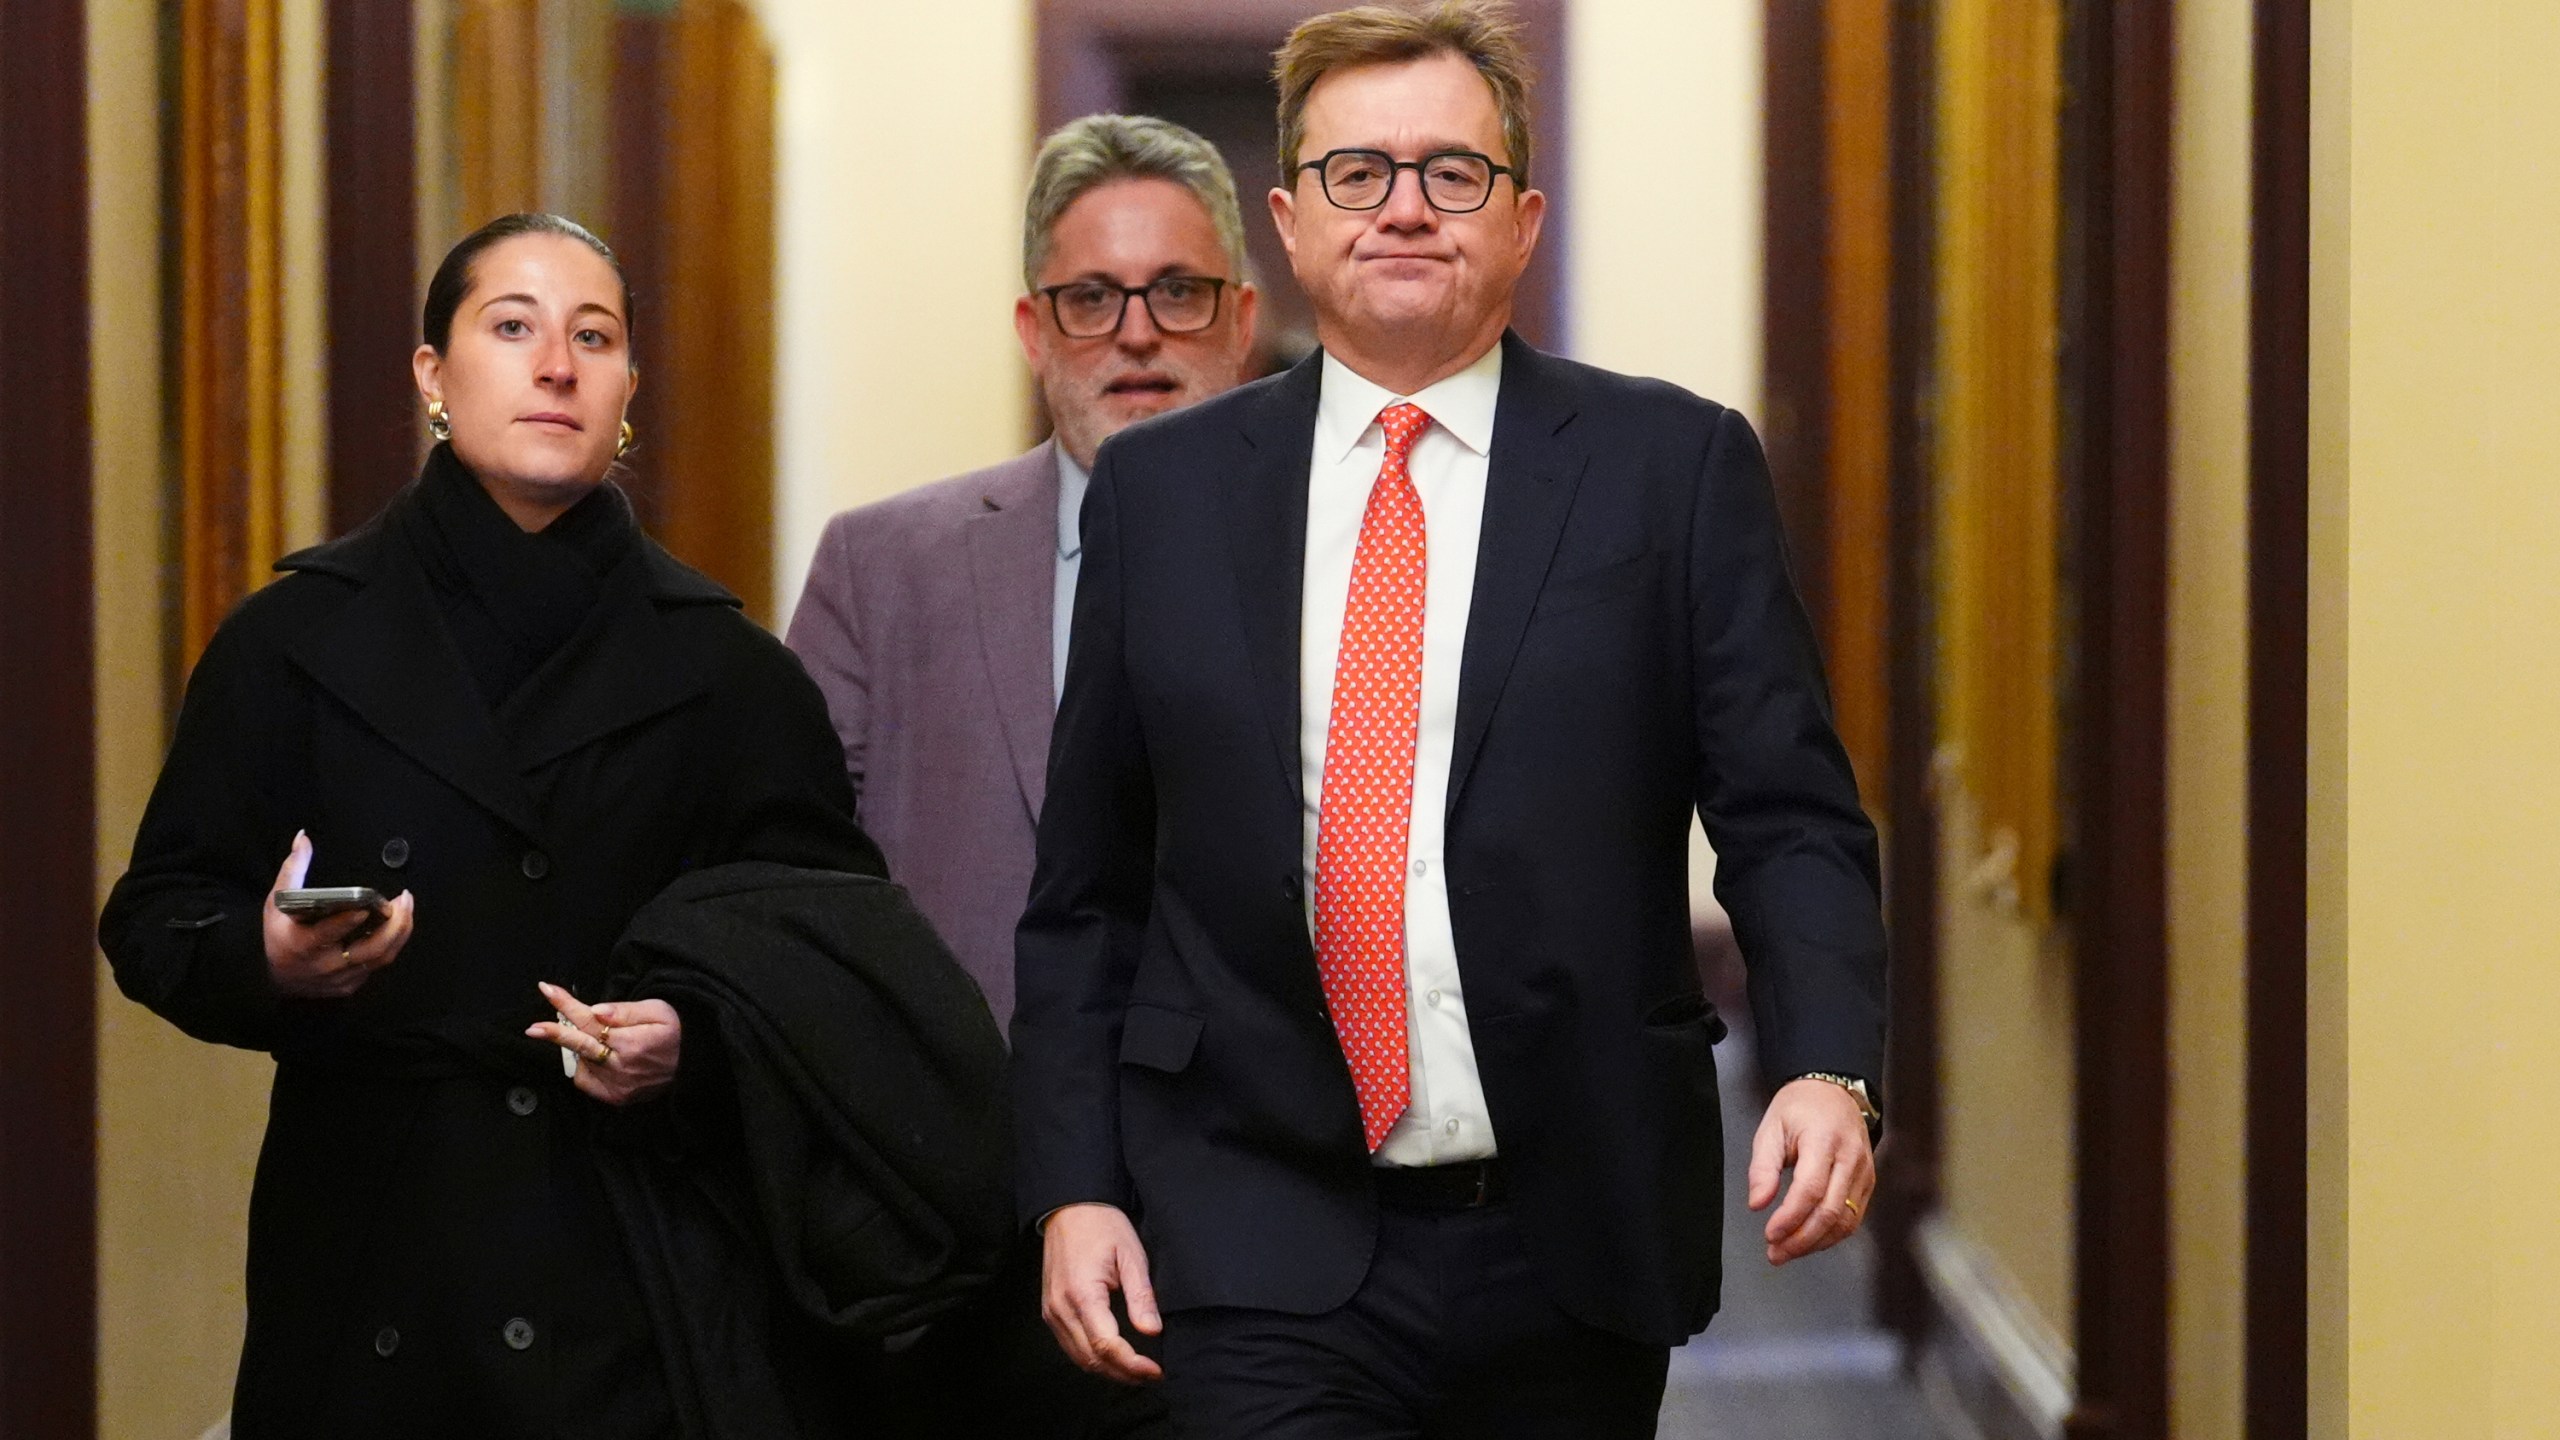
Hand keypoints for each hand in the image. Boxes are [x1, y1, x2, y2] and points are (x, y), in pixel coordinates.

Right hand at [263, 831, 414, 998]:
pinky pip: (379, 964)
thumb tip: (303, 837)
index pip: (327, 934)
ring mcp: (341, 978)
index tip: (366, 906)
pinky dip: (392, 943)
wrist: (279, 980)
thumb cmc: (279, 935)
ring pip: (381, 958)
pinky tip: (399, 924)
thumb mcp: (276, 903)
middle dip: (394, 925)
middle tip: (404, 899)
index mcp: (302, 945)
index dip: (347, 922)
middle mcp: (324, 965)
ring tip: (407, 907)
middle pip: (369, 950)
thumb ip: (293, 870)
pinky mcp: (352, 984)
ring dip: (400, 932)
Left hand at [526, 981, 680, 1105]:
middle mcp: (621, 1066)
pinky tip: (602, 1060)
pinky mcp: (615, 1097)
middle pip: (579, 1045)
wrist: (694, 1064)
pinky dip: (586, 1068)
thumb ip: (626, 1011)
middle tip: (533, 1029)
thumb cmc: (677, 1031)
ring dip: (583, 1048)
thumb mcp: (659, 1011)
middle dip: (555, 1034)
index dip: (566, 1004)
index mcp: (632, 1041)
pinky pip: (586, 1082)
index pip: (590, 1020)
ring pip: (581, 1063)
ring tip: (603, 1041)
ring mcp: (617, 1085)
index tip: (546, 990)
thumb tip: (597, 1011)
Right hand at [1039, 1203, 1162, 1383]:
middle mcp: (1061, 1308)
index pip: (1106, 1345)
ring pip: (1079, 1358)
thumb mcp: (1131, 1255)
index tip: (1155, 1371)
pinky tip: (1114, 1358)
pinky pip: (1070, 1346)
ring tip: (1137, 1372)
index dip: (1132, 1364)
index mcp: (1082, 1294)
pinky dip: (1092, 1358)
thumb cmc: (1102, 1226)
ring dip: (1108, 1370)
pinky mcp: (1050, 1310)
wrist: (1070, 1208)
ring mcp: (1052, 1311)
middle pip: (1091, 1359)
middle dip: (1123, 1374)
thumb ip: (1141, 1296)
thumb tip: (1152, 1331)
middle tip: (1151, 1376)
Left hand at [1747, 1077, 1876, 1265]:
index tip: (1770, 1234)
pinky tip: (1809, 1240)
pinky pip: (1854, 1217)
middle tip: (1776, 1253)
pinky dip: (1831, 1235)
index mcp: (1824, 1140)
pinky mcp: (1868, 1182)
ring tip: (1788, 1252)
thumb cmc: (1800, 1108)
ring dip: (1816, 1243)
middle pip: (1831, 1212)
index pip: (1810, 1189)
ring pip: (1846, 1221)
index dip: (1790, 1218)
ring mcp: (1864, 1172)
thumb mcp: (1771, 1129)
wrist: (1833, 1091)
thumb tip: (1758, 1204)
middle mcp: (1850, 1158)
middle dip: (1801, 1239)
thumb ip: (1763, 1168)